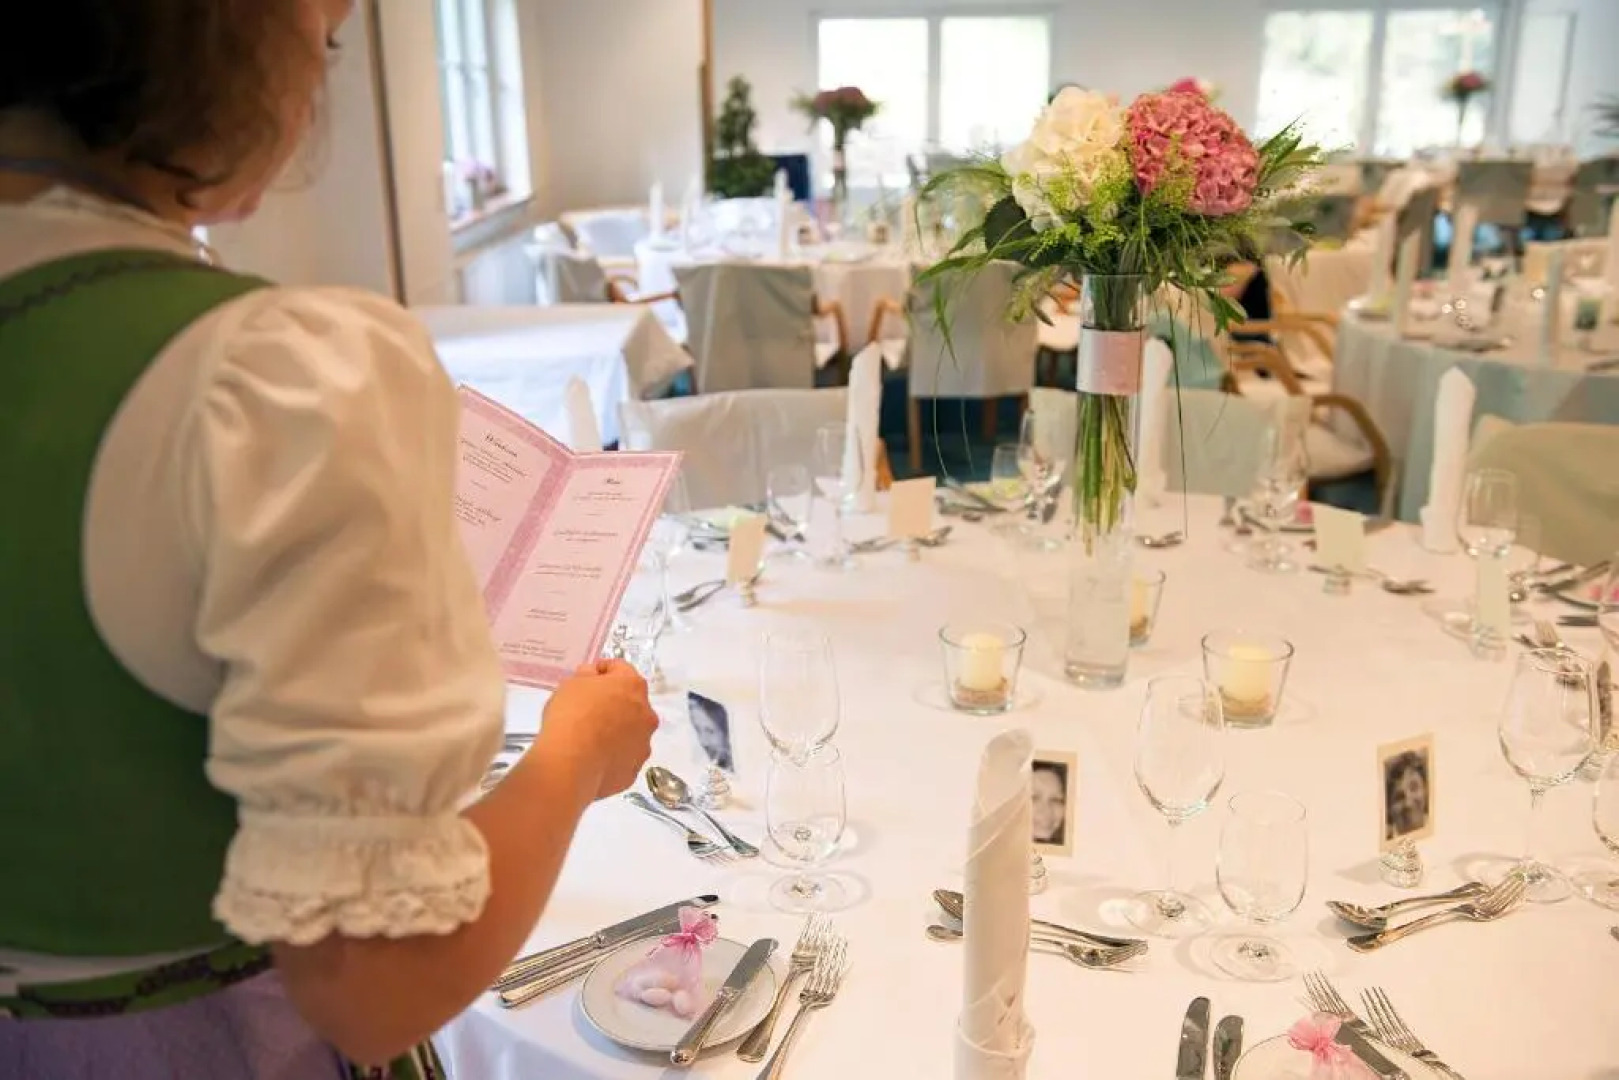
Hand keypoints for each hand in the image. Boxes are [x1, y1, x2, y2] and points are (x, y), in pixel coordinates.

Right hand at [540, 660, 656, 799]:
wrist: (570, 762)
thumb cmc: (570, 716)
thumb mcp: (571, 684)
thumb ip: (587, 676)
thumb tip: (593, 677)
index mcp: (632, 686)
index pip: (620, 669)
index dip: (603, 671)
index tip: (589, 677)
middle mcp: (646, 714)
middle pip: (631, 702)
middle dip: (614, 703)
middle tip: (588, 709)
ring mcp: (643, 744)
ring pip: (632, 732)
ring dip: (617, 731)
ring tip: (590, 738)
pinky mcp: (633, 770)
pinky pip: (624, 758)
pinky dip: (612, 756)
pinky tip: (592, 758)